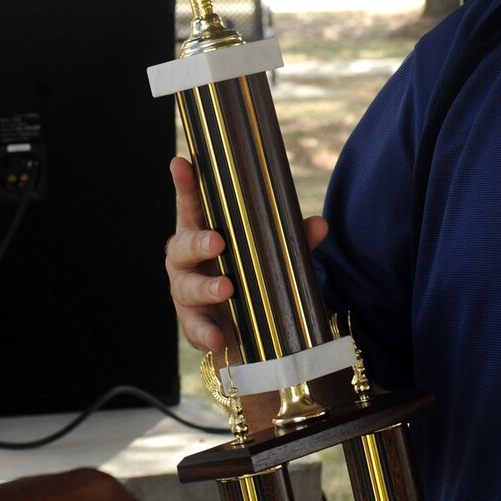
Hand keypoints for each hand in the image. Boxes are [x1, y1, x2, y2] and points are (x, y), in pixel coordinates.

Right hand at [164, 156, 326, 353]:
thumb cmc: (253, 277)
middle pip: (181, 245)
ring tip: (227, 289)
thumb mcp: (274, 256)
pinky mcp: (193, 323)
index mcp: (202, 232)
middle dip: (198, 242)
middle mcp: (186, 260)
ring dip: (206, 287)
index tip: (180, 163)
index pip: (191, 204)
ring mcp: (185, 291)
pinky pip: (194, 327)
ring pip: (187, 286)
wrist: (250, 329)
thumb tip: (319, 224)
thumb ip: (293, 240)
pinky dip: (205, 332)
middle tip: (218, 241)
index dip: (184, 184)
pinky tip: (218, 337)